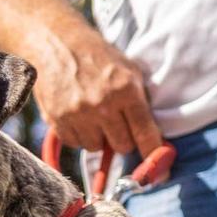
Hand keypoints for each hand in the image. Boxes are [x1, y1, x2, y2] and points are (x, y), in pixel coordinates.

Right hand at [33, 28, 167, 169]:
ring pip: (96, 147)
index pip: (145, 134)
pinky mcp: (57, 119)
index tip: (161, 173)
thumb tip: (156, 138)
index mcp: (125, 90)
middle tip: (116, 122)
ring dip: (98, 137)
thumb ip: (141, 101)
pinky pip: (75, 143)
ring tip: (93, 115)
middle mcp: (102, 104)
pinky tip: (77, 115)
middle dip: (122, 138)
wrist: (55, 42)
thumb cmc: (96, 56)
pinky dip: (79, 134)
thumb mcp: (128, 69)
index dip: (154, 154)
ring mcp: (78, 113)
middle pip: (122, 146)